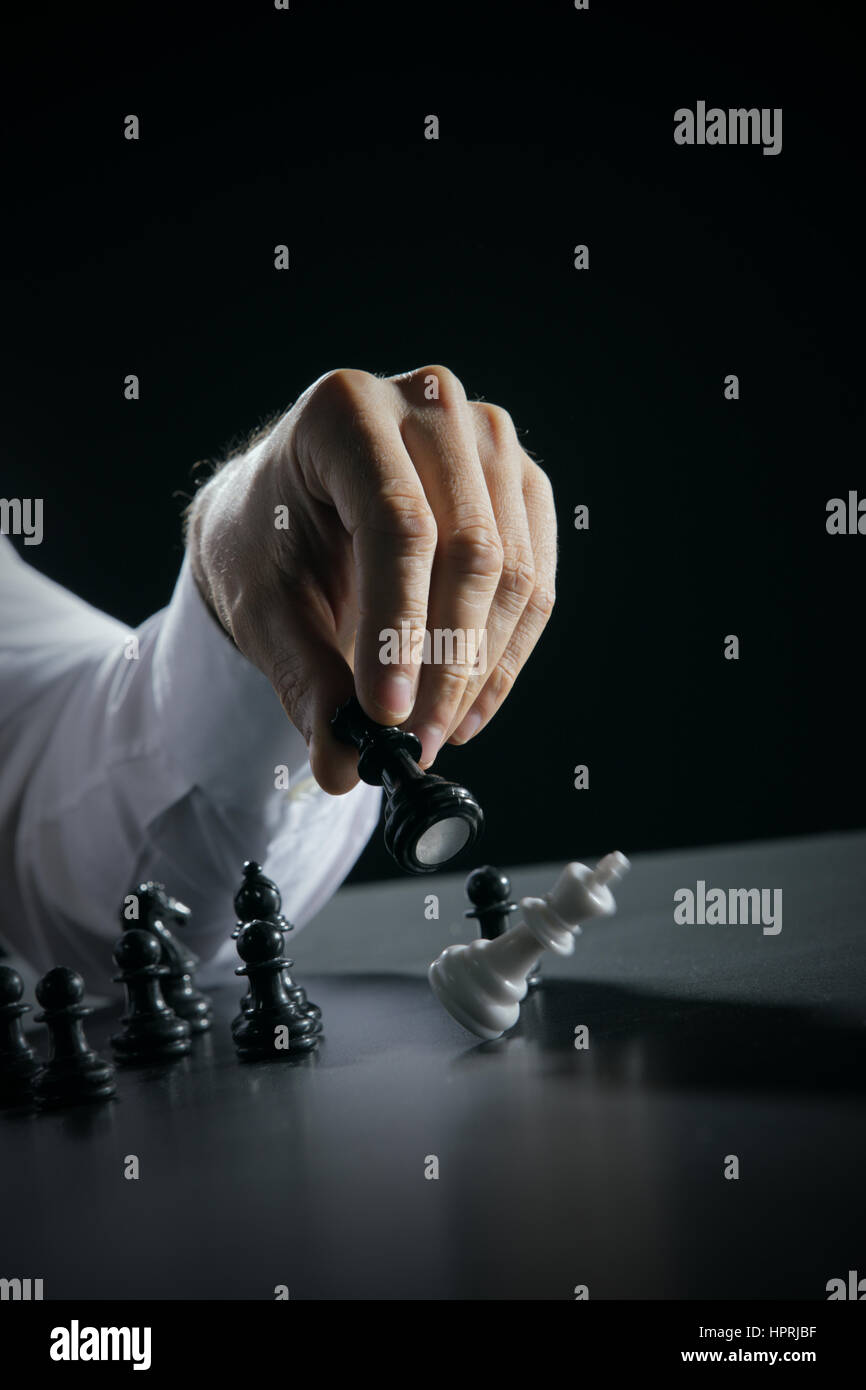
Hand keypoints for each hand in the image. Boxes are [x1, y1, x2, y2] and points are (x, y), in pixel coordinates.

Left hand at [186, 366, 556, 793]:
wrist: (290, 505)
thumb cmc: (270, 540)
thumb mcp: (264, 606)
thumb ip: (304, 680)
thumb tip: (341, 765)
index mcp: (345, 410)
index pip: (396, 524)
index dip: (399, 627)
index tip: (387, 714)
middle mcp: (426, 404)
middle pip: (469, 547)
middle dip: (446, 661)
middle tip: (416, 739)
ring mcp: (485, 438)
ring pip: (513, 571)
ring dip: (481, 668)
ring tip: (436, 731)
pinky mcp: (520, 481)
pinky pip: (534, 581)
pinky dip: (505, 655)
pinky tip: (469, 706)